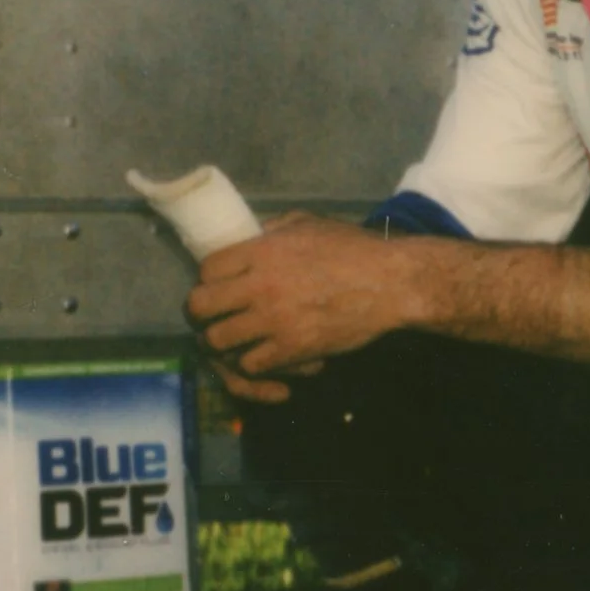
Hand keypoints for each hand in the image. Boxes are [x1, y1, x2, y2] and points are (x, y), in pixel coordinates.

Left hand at [187, 215, 416, 396]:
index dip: (209, 280)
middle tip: (217, 318)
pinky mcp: (292, 348)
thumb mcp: (309, 224)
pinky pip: (250, 365)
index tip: (223, 287)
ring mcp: (273, 320)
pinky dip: (253, 365)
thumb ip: (273, 229)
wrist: (391, 282)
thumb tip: (252, 236)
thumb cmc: (355, 249)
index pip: (206, 269)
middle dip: (203, 314)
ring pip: (217, 341)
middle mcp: (259, 285)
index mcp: (261, 251)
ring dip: (223, 344)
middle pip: (198, 306)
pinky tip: (266, 358)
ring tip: (236, 342)